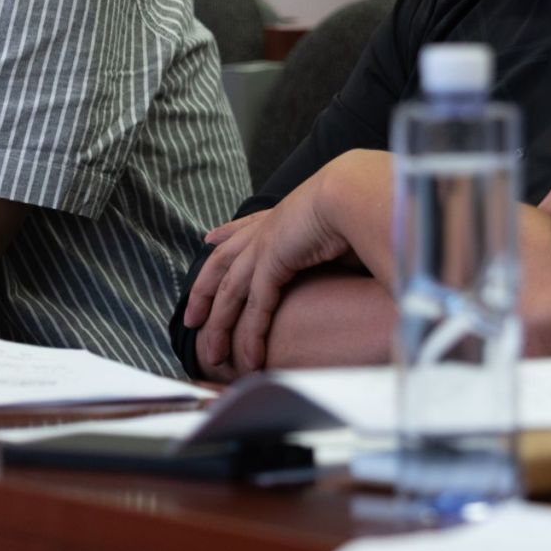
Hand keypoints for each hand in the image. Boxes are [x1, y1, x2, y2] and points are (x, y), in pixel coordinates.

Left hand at [184, 189, 349, 376]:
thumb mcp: (341, 227)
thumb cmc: (360, 207)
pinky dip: (251, 335)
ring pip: (230, 292)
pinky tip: (249, 358)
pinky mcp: (270, 263)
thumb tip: (352, 257)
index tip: (209, 239)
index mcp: (282, 215)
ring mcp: (264, 245)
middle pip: (222, 263)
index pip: (245, 225)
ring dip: (220, 326)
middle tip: (191, 318)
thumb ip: (337, 247)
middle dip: (203, 291)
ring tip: (213, 354)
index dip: (225, 233)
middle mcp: (267, 228)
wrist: (356, 193)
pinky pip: (255, 307)